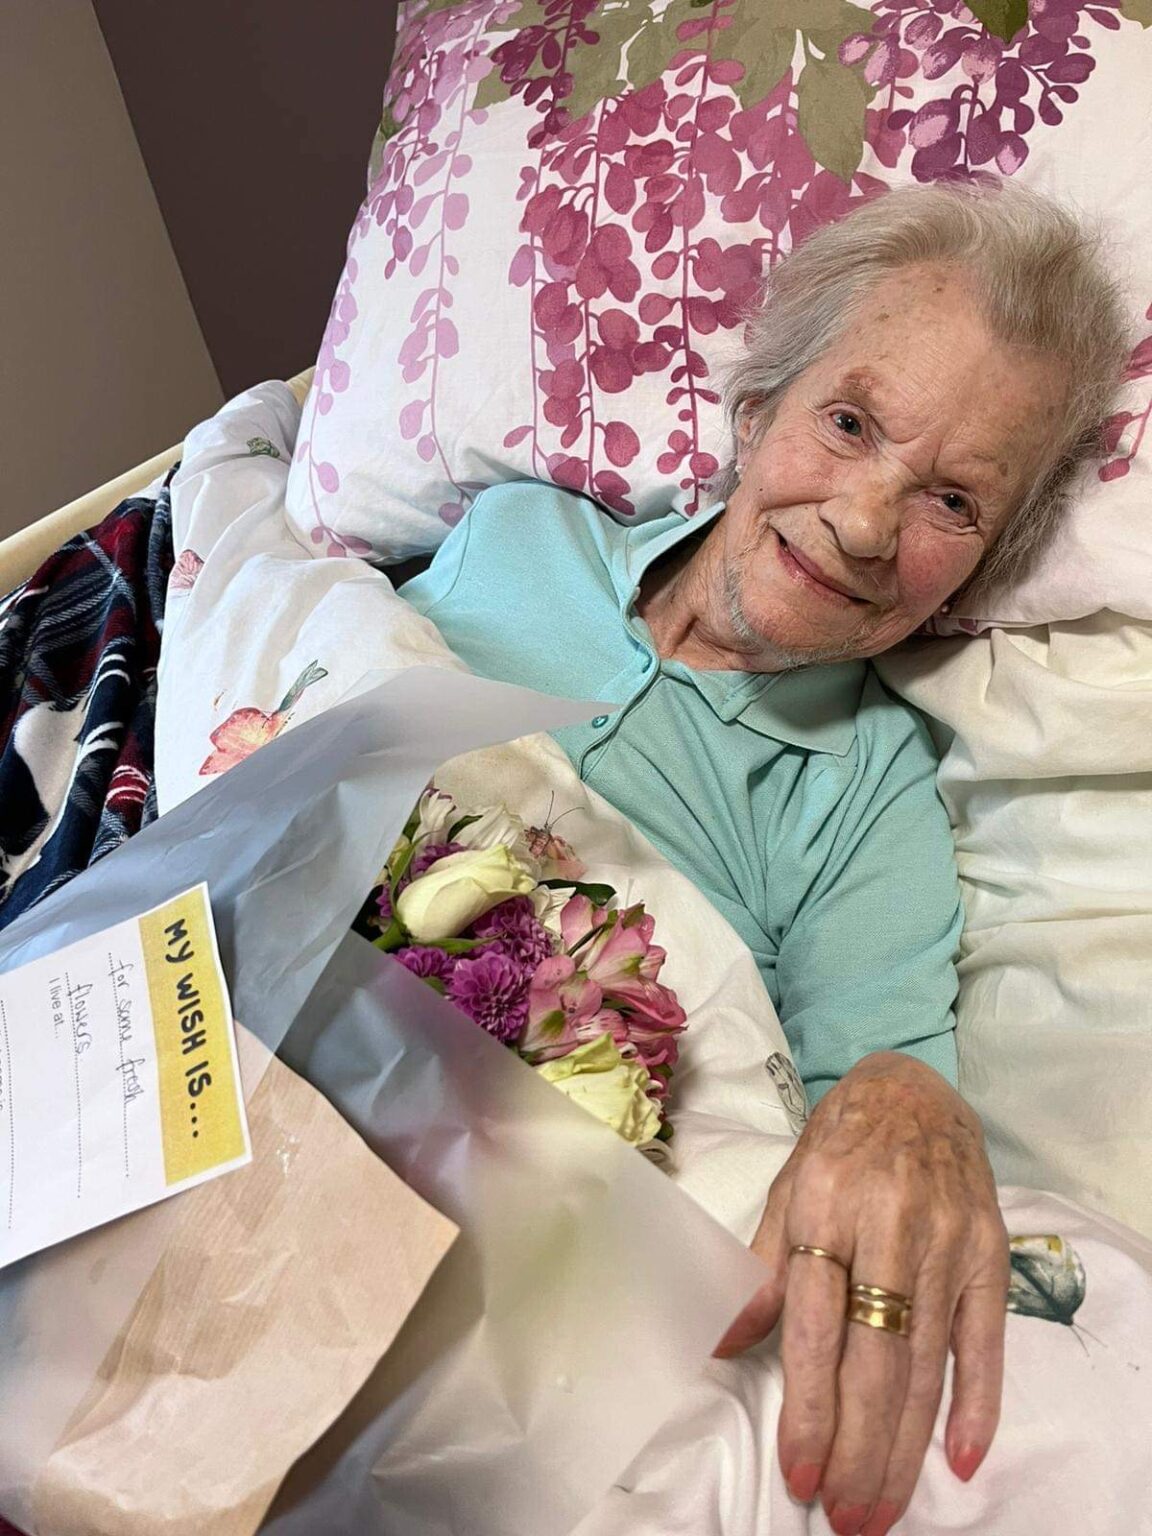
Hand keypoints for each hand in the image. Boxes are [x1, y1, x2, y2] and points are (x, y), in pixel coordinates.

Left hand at [714, 1051, 1009, 1535]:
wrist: (914, 1089)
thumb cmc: (839, 1145)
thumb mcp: (787, 1187)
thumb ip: (759, 1265)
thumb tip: (716, 1342)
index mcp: (826, 1205)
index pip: (816, 1325)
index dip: (810, 1406)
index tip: (800, 1473)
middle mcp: (890, 1225)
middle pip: (876, 1357)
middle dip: (861, 1448)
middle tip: (848, 1517)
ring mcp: (947, 1240)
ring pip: (927, 1360)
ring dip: (907, 1444)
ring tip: (884, 1507)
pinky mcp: (990, 1250)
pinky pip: (987, 1337)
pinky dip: (977, 1400)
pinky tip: (960, 1457)